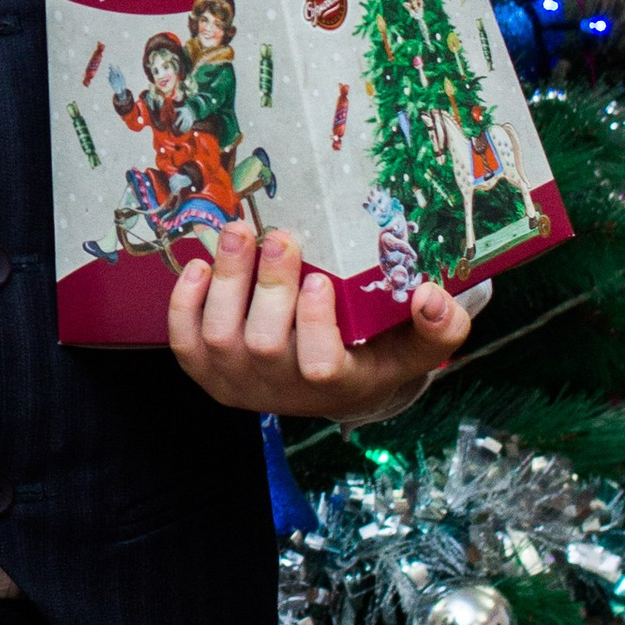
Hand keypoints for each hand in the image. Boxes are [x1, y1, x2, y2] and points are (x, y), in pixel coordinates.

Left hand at [169, 221, 478, 426]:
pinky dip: (185, 303)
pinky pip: (185, 342)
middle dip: (268, 286)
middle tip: (280, 237)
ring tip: (239, 234)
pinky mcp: (207, 371)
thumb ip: (439, 327)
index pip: (320, 365)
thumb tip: (432, 295)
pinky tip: (200, 265)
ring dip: (227, 281)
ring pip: (220, 337)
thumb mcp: (414, 348)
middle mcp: (281, 390)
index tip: (322, 279)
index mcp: (337, 384)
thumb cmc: (373, 355)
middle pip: (262, 343)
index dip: (316, 324)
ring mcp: (239, 383)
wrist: (327, 386)